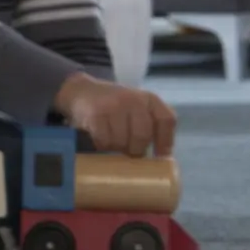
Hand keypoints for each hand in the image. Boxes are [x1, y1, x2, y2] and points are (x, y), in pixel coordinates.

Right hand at [54, 73, 176, 157]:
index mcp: (150, 99)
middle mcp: (134, 99)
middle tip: (129, 152)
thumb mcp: (138, 109)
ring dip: (116, 149)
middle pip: (143, 135)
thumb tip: (161, 158)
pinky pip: (104, 140)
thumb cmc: (115, 106)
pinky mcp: (96, 113)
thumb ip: (150, 126)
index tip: (160, 157)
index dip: (165, 141)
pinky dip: (102, 145)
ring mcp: (114, 105)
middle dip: (136, 150)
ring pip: (122, 141)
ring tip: (112, 143)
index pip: (166, 120)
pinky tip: (100, 140)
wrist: (83, 91)